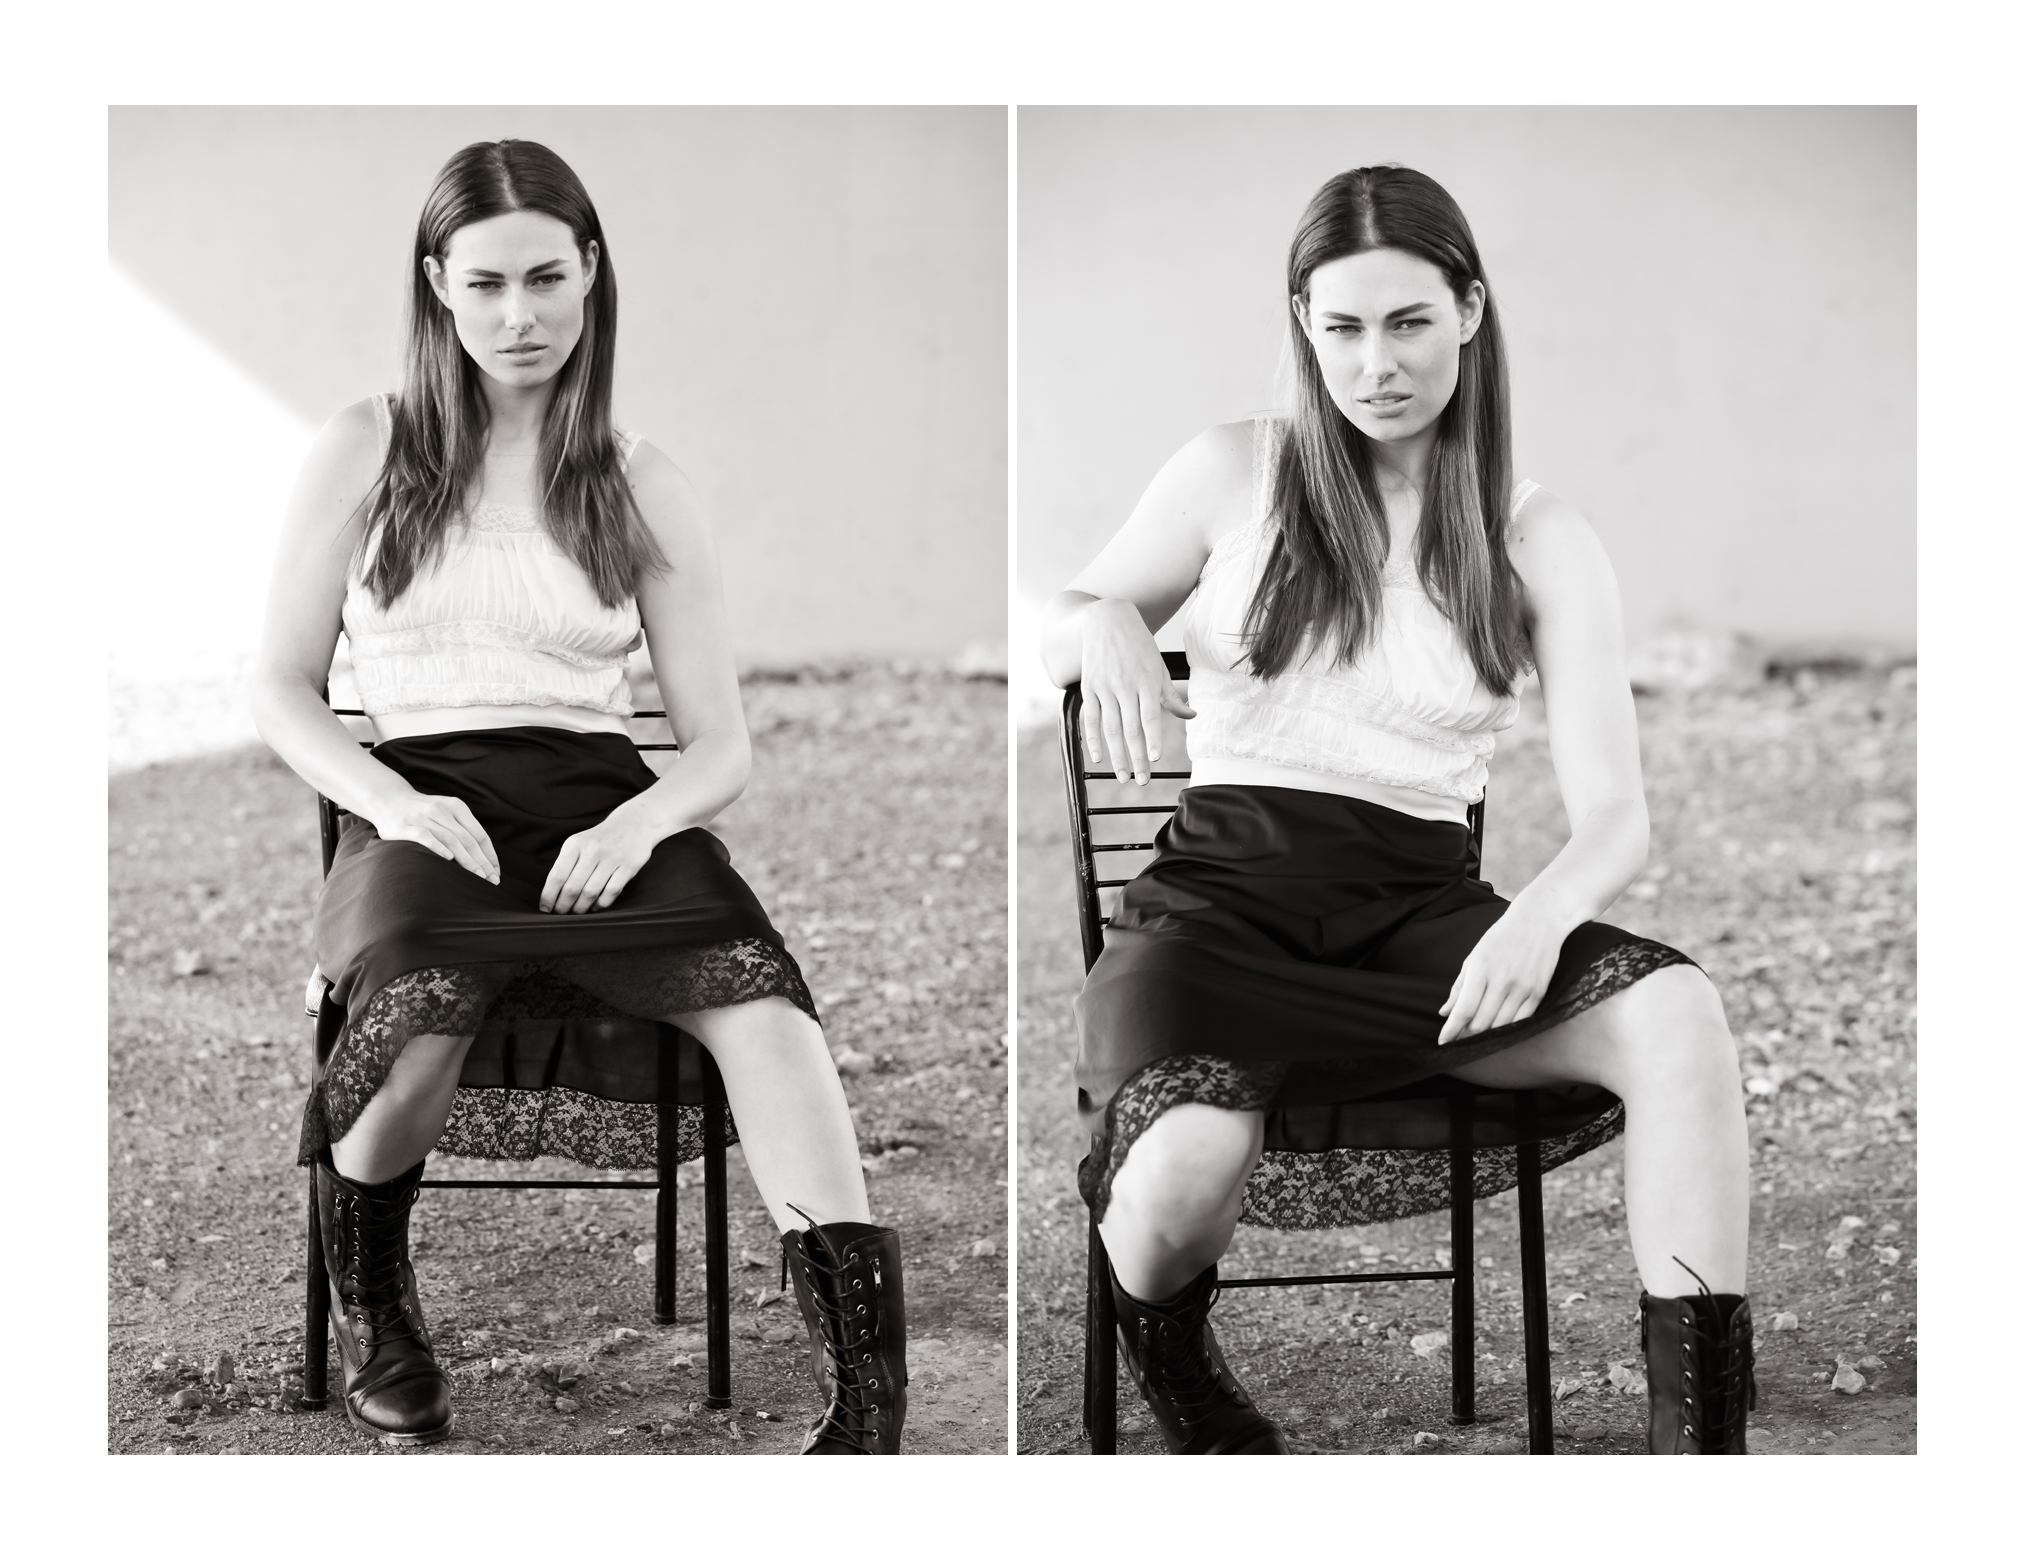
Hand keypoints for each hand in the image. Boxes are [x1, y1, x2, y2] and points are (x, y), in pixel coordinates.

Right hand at [372, 789, 499, 885]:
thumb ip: (462, 829)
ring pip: (451, 840)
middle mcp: (441, 810)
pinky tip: (448, 859)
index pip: (479, 834)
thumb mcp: (446, 813)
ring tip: (477, 877)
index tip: (496, 872)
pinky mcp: (405, 826)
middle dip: (482, 862)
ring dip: (466, 860)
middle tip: (491, 881)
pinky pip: (424, 837)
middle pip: (468, 840)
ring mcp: (423, 817)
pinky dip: (438, 847)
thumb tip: (485, 858)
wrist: (388, 799)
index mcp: (456, 807)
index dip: (489, 854)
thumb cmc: (423, 812)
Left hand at [540, 804, 661, 913]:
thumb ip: (566, 865)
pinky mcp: (628, 867)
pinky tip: (595, 906)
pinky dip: (601, 904)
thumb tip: (552, 895)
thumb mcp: (578, 844)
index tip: (544, 909)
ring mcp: (612, 858)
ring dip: (580, 908)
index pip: (557, 876)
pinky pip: (611, 892)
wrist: (632, 824)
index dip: (549, 896)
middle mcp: (592, 850)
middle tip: (560, 914)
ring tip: (576, 913)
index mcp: (575, 844)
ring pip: (590, 892)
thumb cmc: (598, 840)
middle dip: (563, 906)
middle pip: (572, 888)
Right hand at [1079, 598, 1193, 784]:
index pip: (1150, 717)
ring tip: (1123, 776)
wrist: (1108, 621)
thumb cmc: (1139, 646)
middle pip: (1131, 729)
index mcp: (1146, 681)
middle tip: (1142, 780)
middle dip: (1136, 758)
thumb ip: (1171, 696)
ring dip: (1117, 756)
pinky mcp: (1089, 688)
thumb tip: (1191, 715)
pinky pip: (1090, 719)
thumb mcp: (1159, 668)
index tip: (1153, 759)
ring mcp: (1105, 688)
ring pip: (1110, 728)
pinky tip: (1099, 757)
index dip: (1151, 739)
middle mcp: (1125, 686)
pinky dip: (1093, 740)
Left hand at [1437, 901, 1568, 1044]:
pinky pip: (1520, 1022)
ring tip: (1476, 1035)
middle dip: (1467, 1034)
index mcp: (1481, 969)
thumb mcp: (1474, 956)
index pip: (1463, 1009)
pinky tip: (1498, 1030)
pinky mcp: (1538, 993)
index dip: (1451, 1030)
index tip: (1442, 1042)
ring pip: (1500, 1026)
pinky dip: (1507, 1030)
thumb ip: (1459, 986)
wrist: (1539, 921)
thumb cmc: (1501, 938)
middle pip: (1481, 1023)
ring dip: (1486, 1035)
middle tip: (1459, 1038)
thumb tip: (1445, 1012)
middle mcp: (1502, 981)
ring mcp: (1523, 988)